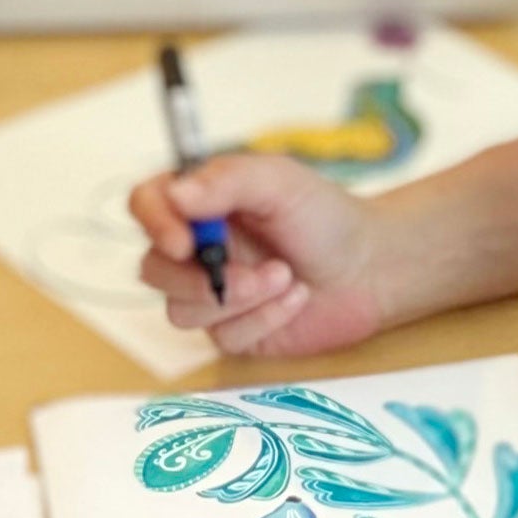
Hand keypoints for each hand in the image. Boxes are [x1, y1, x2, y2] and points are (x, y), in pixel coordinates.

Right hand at [129, 153, 385, 356]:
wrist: (372, 269)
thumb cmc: (325, 217)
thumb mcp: (279, 182)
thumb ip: (226, 181)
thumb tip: (174, 195)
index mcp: (198, 203)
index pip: (145, 205)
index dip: (153, 223)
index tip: (183, 241)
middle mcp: (194, 249)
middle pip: (152, 269)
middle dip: (201, 277)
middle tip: (255, 272)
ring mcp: (208, 293)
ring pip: (181, 310)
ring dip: (241, 297)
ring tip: (286, 278)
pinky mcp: (229, 331)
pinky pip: (222, 337)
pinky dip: (263, 319)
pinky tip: (294, 300)